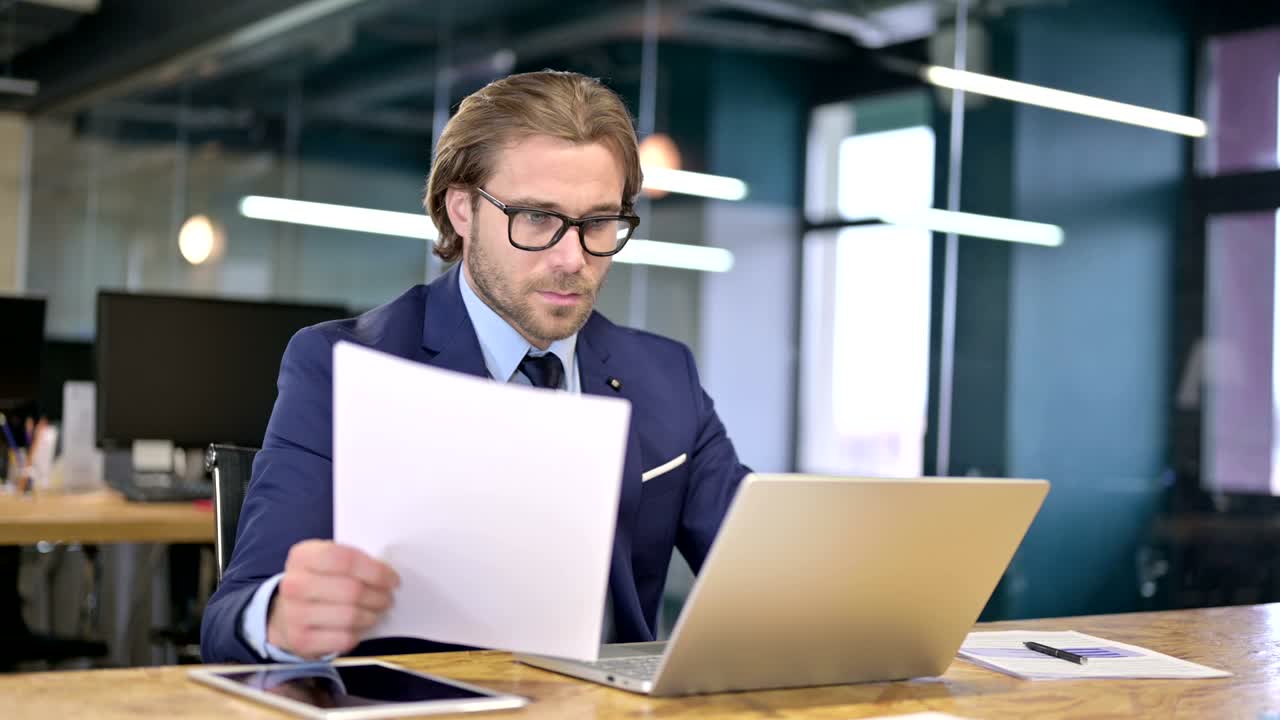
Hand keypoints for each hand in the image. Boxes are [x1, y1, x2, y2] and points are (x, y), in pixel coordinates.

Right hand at [267, 540, 399, 659]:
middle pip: (351, 590)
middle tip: (388, 598)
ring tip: (376, 612)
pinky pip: (343, 638)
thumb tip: (387, 575)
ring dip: (372, 615)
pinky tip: (359, 627)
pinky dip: (358, 634)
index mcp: (303, 556)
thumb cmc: (317, 582)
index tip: (393, 580)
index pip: (346, 559)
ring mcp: (294, 613)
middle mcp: (294, 584)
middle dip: (378, 596)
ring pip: (350, 616)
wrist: (284, 614)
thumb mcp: (327, 562)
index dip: (376, 570)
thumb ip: (354, 562)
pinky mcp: (300, 640)